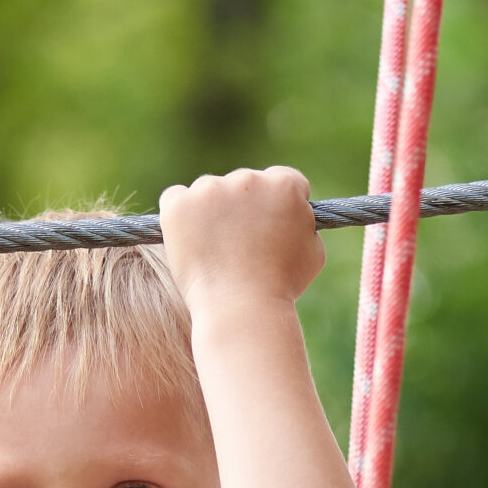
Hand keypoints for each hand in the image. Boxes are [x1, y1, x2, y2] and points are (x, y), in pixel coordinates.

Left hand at [157, 167, 327, 315]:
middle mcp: (247, 179)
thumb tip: (297, 214)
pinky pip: (175, 199)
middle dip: (243, 208)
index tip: (270, 222)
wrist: (240, 307)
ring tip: (215, 251)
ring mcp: (209, 189)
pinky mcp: (178, 204)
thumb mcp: (312, 253)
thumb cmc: (280, 287)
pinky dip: (180, 216)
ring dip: (211, 211)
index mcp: (284, 185)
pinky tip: (189, 241)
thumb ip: (304, 224)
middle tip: (239, 244)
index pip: (284, 179)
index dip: (279, 203)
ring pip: (209, 191)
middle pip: (244, 184)